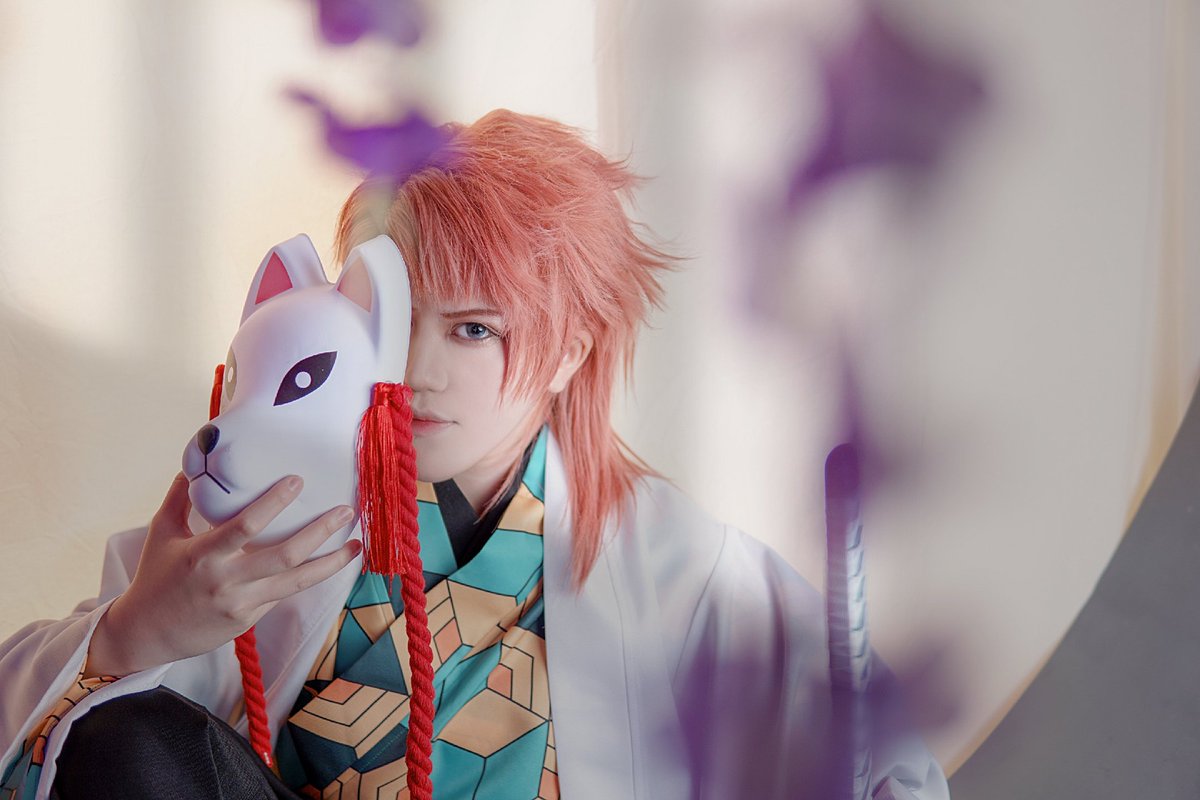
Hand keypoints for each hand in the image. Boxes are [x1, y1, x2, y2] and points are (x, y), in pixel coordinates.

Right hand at [84, 472, 360, 677]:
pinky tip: (331, 562)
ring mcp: (241, 604)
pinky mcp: (250, 620)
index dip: (274, 503)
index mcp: (203, 555)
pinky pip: (285, 594)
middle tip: (345, 510)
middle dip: (320, 532)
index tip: (298, 481)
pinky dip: (309, 577)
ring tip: (356, 544)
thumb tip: (195, 462)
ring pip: (297, 583)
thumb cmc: (155, 577)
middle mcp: (226, 581)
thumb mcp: (161, 533)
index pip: (245, 526)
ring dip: (331, 563)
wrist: (147, 635)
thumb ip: (179, 498)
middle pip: (284, 556)